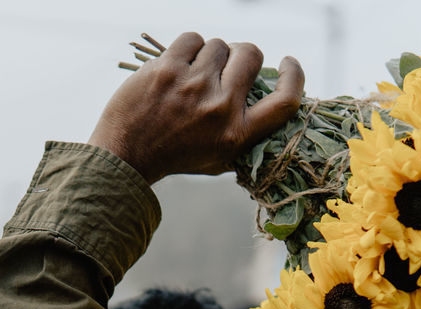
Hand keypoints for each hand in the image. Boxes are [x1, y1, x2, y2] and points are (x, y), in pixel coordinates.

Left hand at [88, 33, 303, 183]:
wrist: (126, 156)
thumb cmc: (177, 156)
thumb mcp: (221, 158)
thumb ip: (247, 132)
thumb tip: (272, 98)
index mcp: (237, 134)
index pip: (285, 100)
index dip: (294, 76)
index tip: (287, 63)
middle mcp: (219, 109)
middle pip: (250, 55)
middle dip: (241, 55)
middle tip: (226, 67)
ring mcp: (193, 86)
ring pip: (218, 44)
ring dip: (210, 55)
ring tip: (193, 75)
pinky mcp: (167, 69)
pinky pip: (192, 39)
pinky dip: (188, 48)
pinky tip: (178, 66)